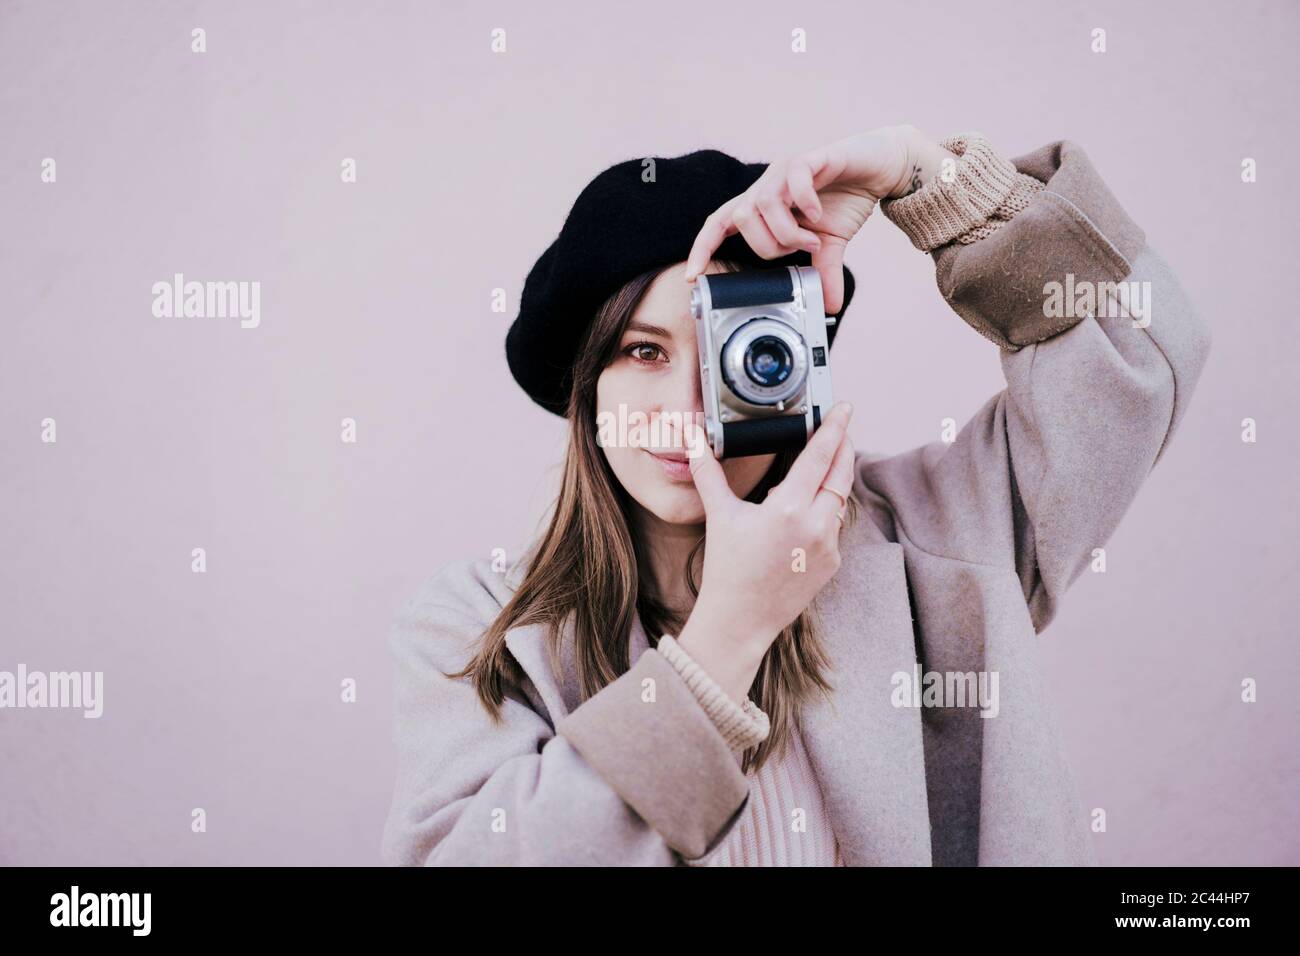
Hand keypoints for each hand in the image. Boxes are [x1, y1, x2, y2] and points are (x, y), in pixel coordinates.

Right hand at [675, 403, 855, 701]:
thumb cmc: (727, 570)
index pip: (820, 456)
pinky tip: (800, 516)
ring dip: (830, 482)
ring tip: (813, 472)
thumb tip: (692, 439)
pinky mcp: (832, 563)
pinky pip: (833, 527)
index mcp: (790, 509)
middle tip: (840, 428)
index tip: (844, 408)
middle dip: (842, 448)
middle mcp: (817, 526)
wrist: (740, 621)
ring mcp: (829, 547)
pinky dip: (822, 514)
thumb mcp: (719, 515)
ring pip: (838, 501)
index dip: (835, 428)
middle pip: (841, 474)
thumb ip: (708, 472)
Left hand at [682, 124, 950, 313]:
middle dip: (768, 246)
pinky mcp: (812, 159)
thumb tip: (830, 306)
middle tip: (799, 250)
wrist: (878, 168)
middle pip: (740, 219)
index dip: (703, 247)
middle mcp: (768, 185)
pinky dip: (803, 203)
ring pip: (762, 204)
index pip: (721, 224)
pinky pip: (794, 179)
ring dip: (787, 232)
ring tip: (813, 238)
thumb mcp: (832, 244)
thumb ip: (823, 272)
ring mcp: (787, 171)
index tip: (694, 275)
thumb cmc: (846, 199)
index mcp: (765, 205)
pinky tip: (817, 214)